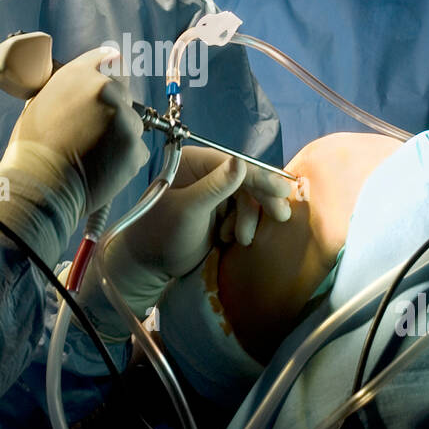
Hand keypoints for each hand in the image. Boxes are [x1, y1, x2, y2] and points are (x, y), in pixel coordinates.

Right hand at [9, 47, 149, 213]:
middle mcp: (104, 89)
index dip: (110, 75)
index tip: (110, 87)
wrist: (39, 184)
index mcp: (79, 74)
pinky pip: (137, 150)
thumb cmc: (32, 149)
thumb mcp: (41, 102)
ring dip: (120, 137)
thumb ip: (68, 89)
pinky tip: (102, 168)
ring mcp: (123, 118)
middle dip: (114, 111)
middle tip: (94, 132)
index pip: (110, 59)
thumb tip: (80, 89)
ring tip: (93, 155)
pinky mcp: (134, 146)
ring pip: (132, 124)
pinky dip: (125, 160)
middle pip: (124, 94)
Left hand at [78, 146, 290, 339]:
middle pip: (244, 178)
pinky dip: (242, 225)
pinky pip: (241, 212)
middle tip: (281, 216)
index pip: (233, 163)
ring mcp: (210, 191)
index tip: (282, 191)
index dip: (260, 176)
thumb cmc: (160, 235)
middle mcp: (202, 172)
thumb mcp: (189, 211)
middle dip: (260, 199)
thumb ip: (216, 187)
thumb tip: (241, 162)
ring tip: (243, 239)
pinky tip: (231, 239)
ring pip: (246, 197)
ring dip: (249, 218)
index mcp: (191, 162)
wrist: (146, 267)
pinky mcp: (216, 211)